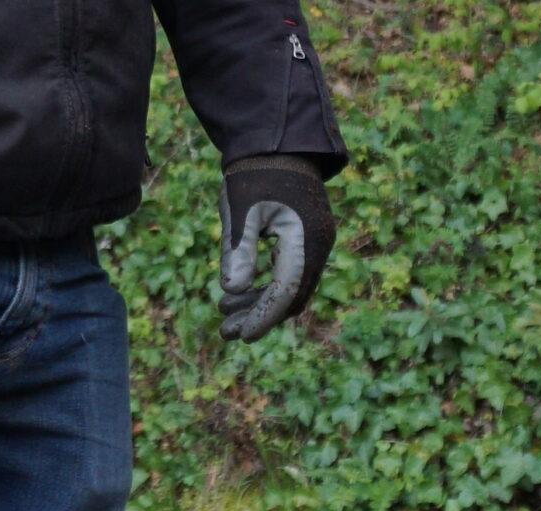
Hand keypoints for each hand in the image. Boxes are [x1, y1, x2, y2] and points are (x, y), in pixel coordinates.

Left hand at [218, 155, 335, 340]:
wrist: (277, 143)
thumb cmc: (255, 174)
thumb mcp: (239, 211)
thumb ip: (238, 250)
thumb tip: (233, 289)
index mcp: (305, 240)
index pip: (285, 292)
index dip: (263, 317)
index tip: (241, 336)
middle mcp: (317, 245)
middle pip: (291, 297)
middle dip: (259, 316)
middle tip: (225, 332)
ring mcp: (315, 242)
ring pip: (290, 287)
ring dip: (258, 302)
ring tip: (223, 311)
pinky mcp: (307, 239)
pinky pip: (289, 273)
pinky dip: (265, 284)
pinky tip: (237, 291)